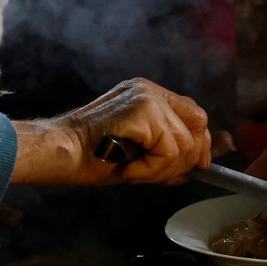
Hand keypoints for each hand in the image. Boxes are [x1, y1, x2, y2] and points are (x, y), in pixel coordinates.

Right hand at [11, 78, 212, 186]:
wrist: (61, 153)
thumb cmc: (92, 157)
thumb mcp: (141, 155)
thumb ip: (172, 153)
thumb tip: (205, 163)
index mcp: (148, 96)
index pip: (193, 114)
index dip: (201, 142)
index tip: (199, 165)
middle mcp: (150, 91)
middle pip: (197, 125)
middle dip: (186, 159)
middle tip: (155, 175)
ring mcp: (147, 97)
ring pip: (184, 145)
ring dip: (161, 170)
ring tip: (133, 172)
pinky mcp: (143, 111)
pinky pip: (169, 151)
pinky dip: (151, 170)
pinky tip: (128, 169)